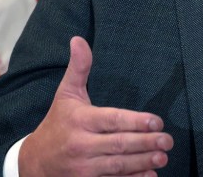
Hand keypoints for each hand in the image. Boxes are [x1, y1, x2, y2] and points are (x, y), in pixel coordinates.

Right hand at [19, 36, 173, 176]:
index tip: (157, 121)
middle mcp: (81, 145)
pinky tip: (149, 176)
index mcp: (80, 121)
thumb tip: (78, 40)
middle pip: (119, 145)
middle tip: (167, 140)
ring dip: (143, 162)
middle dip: (146, 142)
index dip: (136, 121)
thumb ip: (78, 68)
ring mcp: (83, 168)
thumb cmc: (57, 124)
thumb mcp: (66, 94)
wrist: (34, 162)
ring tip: (163, 157)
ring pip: (118, 166)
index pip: (112, 121)